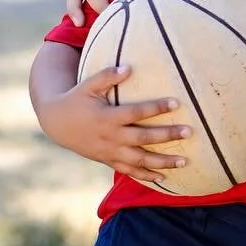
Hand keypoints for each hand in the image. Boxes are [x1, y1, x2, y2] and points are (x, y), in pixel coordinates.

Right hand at [35, 64, 190, 182]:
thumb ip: (107, 76)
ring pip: (139, 160)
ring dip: (162, 162)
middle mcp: (110, 137)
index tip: (176, 103)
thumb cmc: (76, 99)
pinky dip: (145, 176)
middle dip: (166, 136)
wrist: (56, 123)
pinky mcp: (107, 160)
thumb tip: (128, 68)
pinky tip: (163, 177)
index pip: (135, 113)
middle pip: (142, 138)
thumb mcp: (87, 85)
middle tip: (189, 132)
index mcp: (107, 117)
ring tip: (184, 162)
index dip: (155, 108)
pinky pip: (128, 171)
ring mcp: (109, 152)